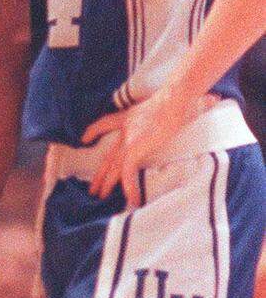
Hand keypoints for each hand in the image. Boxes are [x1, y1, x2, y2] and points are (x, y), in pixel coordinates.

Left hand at [83, 80, 199, 206]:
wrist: (174, 98)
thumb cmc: (178, 98)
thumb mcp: (173, 103)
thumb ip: (189, 105)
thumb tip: (214, 99)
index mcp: (129, 117)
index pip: (105, 123)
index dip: (93, 131)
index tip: (84, 139)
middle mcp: (125, 130)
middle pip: (107, 155)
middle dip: (100, 172)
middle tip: (93, 187)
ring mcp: (129, 140)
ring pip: (112, 167)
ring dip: (106, 183)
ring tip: (100, 196)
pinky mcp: (135, 148)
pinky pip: (127, 173)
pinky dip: (128, 187)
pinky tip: (131, 200)